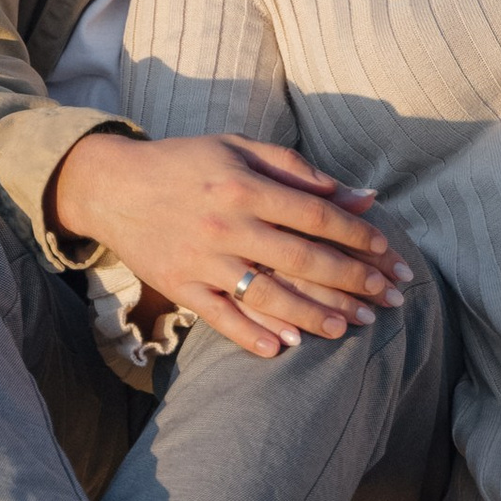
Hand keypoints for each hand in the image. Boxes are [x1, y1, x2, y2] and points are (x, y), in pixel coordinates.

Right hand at [50, 130, 410, 360]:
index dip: (360, 238)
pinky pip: (220, 316)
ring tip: (350, 328)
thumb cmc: (185, 162)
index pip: (318, 216)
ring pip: (269, 295)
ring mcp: (203, 258)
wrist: (111, 185)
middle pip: (304, 259)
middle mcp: (228, 224)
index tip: (389, 255)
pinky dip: (252, 335)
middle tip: (388, 298)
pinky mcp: (179, 285)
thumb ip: (300, 172)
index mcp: (247, 186)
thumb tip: (361, 195)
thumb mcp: (239, 150)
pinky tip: (285, 350)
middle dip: (353, 281)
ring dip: (315, 315)